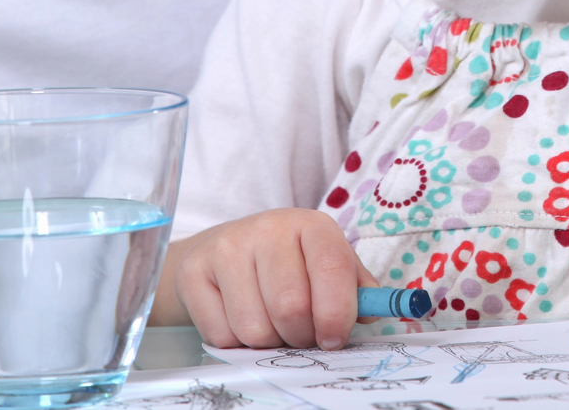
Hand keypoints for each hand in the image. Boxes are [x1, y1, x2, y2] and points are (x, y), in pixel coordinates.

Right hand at [156, 209, 378, 348]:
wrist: (223, 249)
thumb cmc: (289, 263)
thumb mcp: (327, 264)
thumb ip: (356, 289)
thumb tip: (374, 314)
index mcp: (311, 225)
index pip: (332, 270)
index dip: (338, 314)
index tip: (335, 339)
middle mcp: (268, 229)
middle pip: (291, 307)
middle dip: (301, 336)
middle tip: (301, 335)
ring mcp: (227, 247)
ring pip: (255, 328)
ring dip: (268, 342)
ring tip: (271, 324)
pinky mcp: (194, 272)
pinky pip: (221, 335)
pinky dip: (236, 343)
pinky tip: (240, 319)